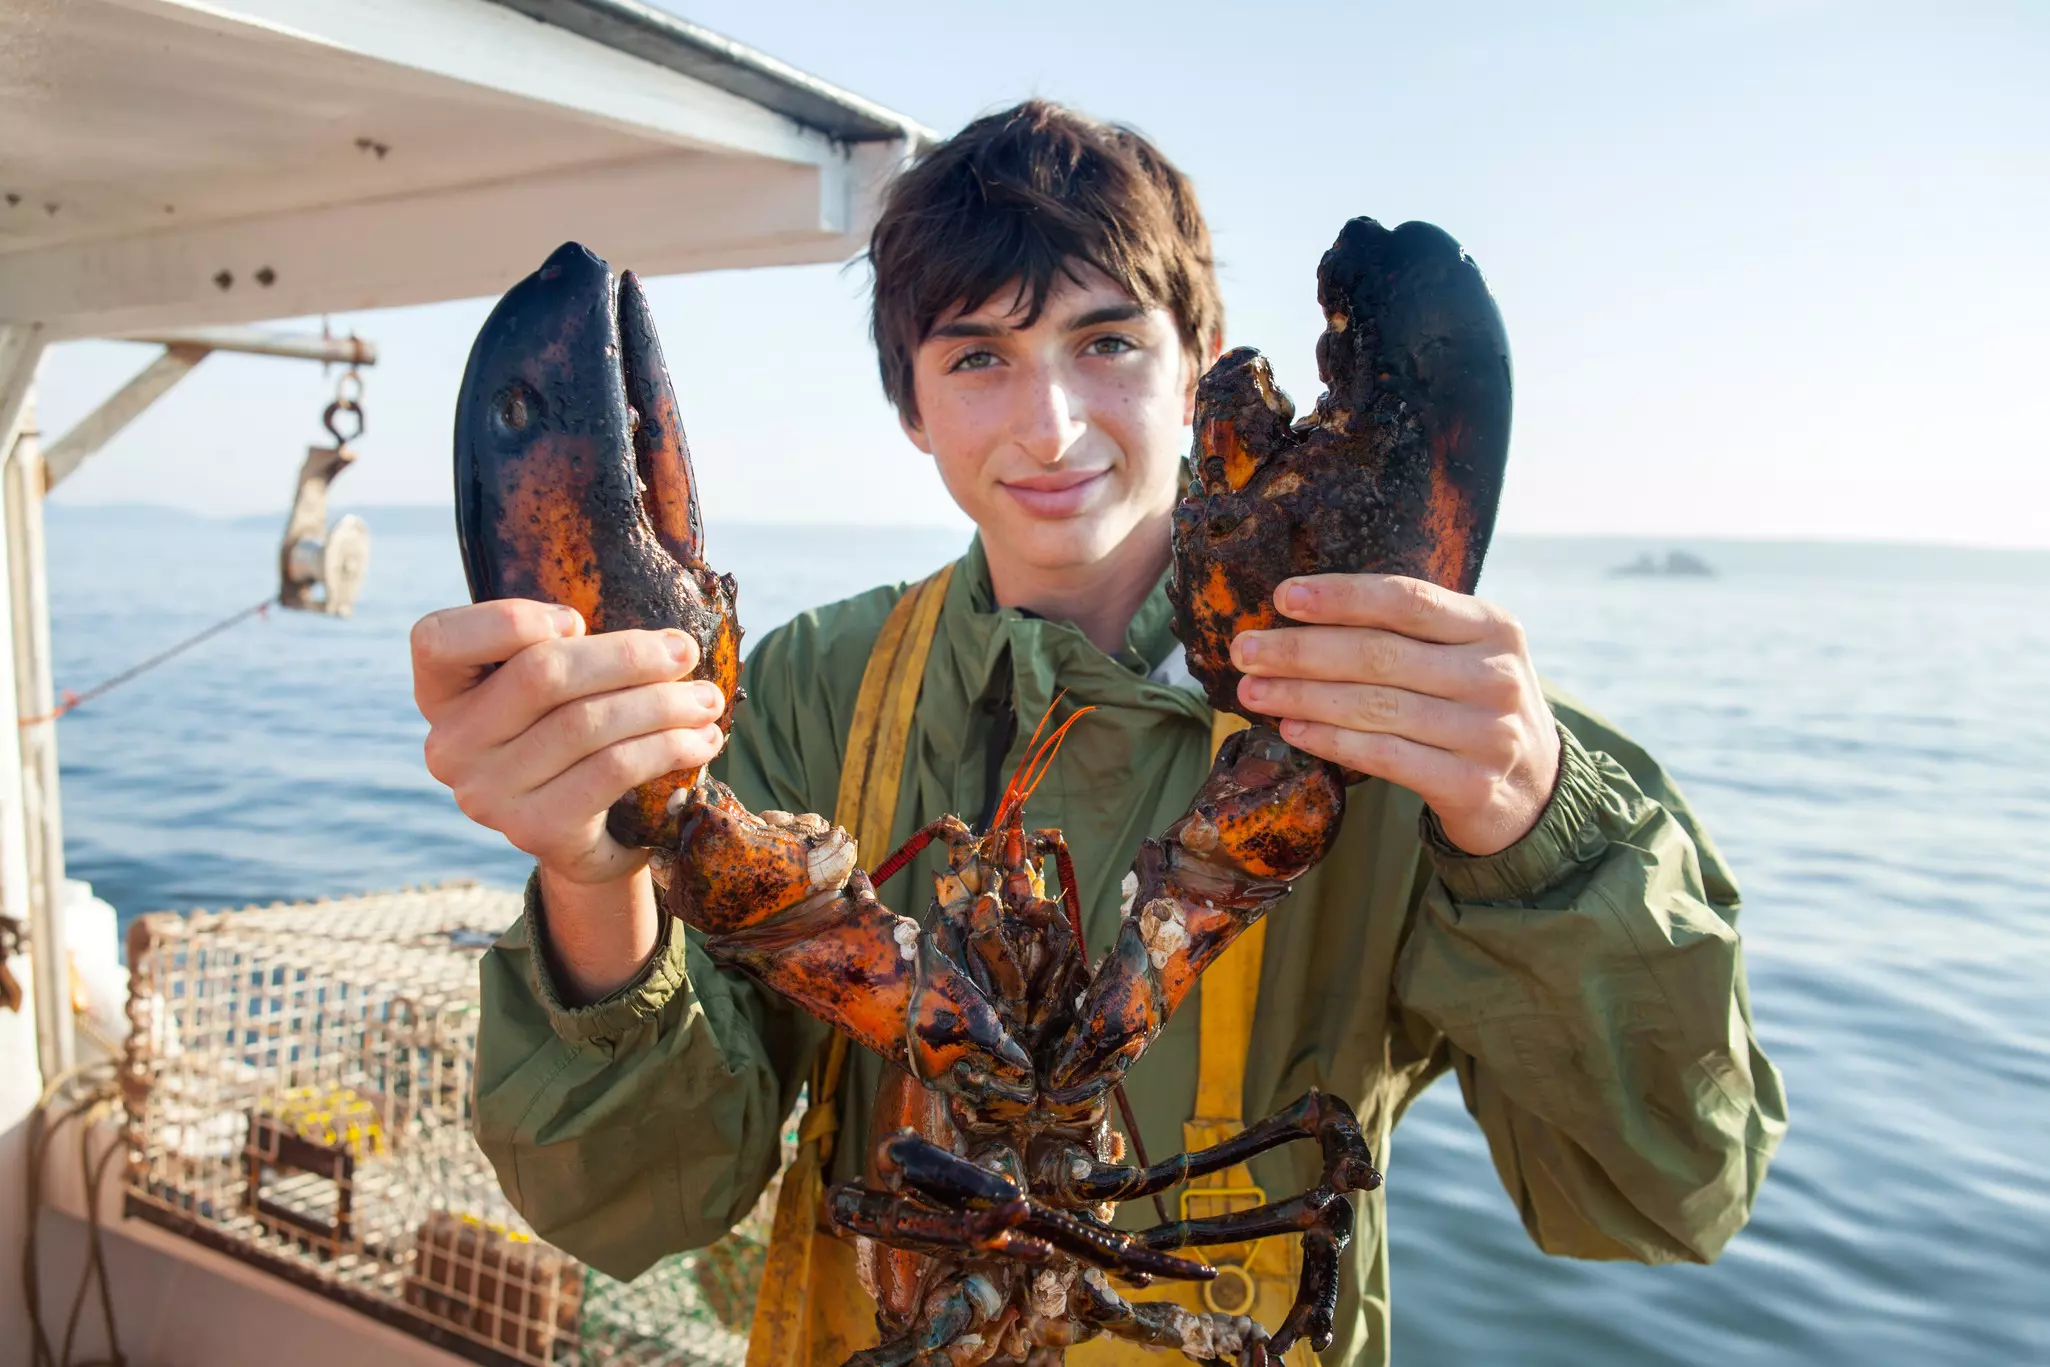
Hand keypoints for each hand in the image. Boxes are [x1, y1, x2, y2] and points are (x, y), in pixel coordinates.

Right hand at [410, 600, 725, 884]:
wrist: (583, 836)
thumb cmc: (570, 739)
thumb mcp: (552, 691)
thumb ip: (570, 651)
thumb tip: (666, 642)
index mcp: (442, 693)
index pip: (437, 639)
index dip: (507, 620)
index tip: (577, 618)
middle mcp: (451, 745)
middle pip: (540, 675)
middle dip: (626, 657)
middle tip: (684, 651)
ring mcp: (487, 793)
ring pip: (586, 724)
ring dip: (662, 705)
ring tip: (706, 700)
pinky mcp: (534, 830)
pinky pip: (612, 770)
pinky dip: (667, 747)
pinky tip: (702, 741)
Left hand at [1231, 574, 1560, 856]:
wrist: (1535, 791)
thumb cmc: (1475, 708)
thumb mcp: (1465, 655)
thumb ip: (1408, 632)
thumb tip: (1303, 614)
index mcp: (1493, 626)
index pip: (1407, 600)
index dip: (1341, 597)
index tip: (1282, 597)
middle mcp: (1495, 675)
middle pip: (1379, 655)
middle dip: (1301, 651)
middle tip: (1246, 651)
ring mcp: (1486, 733)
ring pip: (1374, 707)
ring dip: (1302, 697)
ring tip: (1253, 692)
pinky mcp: (1469, 784)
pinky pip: (1383, 756)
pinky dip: (1330, 741)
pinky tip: (1292, 731)